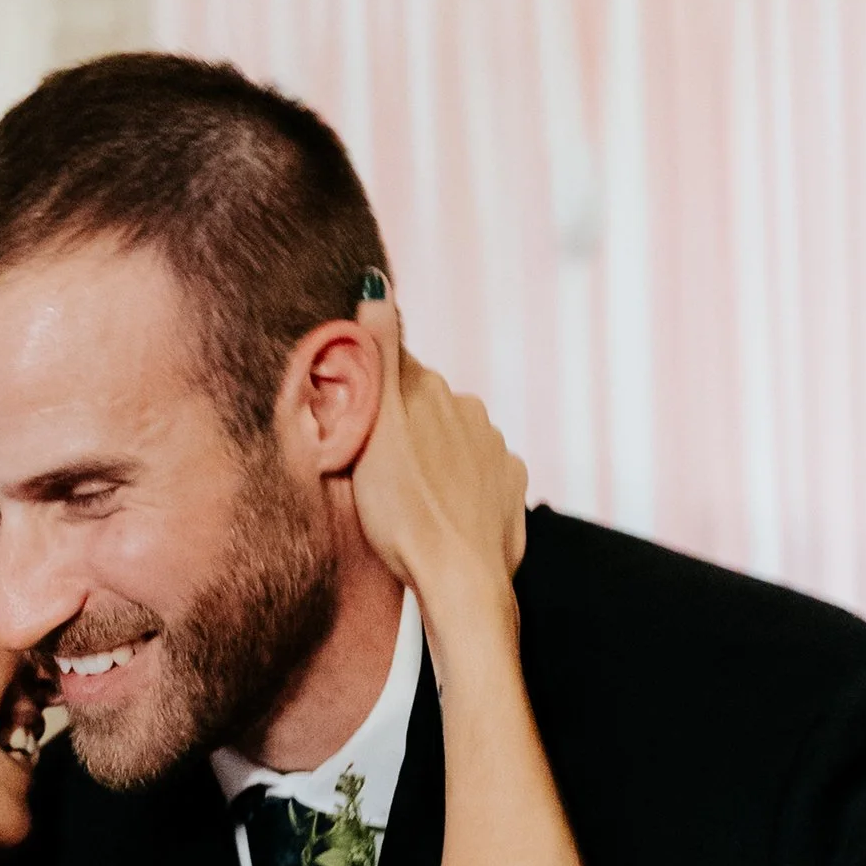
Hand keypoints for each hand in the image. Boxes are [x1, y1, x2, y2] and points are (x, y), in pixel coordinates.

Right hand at [349, 293, 526, 595]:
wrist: (462, 582)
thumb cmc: (406, 514)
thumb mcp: (374, 430)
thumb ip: (377, 355)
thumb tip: (377, 283)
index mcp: (430, 391)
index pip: (391, 371)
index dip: (369, 394)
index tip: (354, 423)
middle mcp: (469, 409)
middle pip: (423, 406)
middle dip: (402, 426)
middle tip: (376, 470)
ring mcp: (495, 449)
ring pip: (452, 440)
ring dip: (432, 457)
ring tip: (409, 499)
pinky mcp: (511, 487)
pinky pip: (479, 475)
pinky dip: (461, 487)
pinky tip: (442, 513)